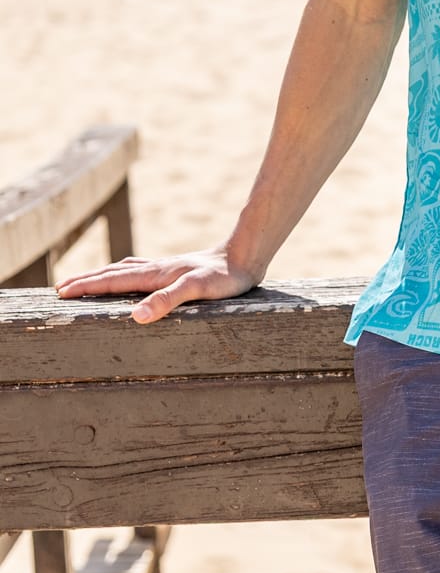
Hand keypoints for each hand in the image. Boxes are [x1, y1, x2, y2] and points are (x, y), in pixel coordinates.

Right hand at [56, 247, 262, 322]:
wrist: (245, 256)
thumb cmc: (224, 277)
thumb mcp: (197, 290)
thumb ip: (167, 300)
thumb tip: (136, 316)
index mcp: (154, 275)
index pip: (112, 280)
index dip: (86, 287)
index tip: (61, 292)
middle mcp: (156, 268)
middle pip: (113, 272)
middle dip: (86, 280)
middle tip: (61, 287)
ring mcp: (166, 267)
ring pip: (125, 269)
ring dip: (103, 275)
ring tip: (87, 280)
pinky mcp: (177, 270)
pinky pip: (140, 270)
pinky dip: (124, 273)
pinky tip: (131, 277)